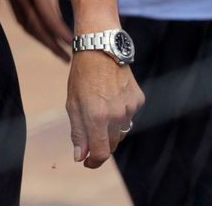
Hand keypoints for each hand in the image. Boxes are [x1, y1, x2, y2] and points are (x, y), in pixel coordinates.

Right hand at [3, 0, 71, 59]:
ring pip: (27, 26)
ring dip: (43, 40)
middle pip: (36, 27)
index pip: (47, 17)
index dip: (60, 33)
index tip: (74, 44)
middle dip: (52, 44)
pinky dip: (34, 30)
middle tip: (68, 58)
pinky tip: (46, 36)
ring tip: (60, 52)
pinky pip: (22, 19)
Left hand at [65, 49, 143, 167]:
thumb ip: (78, 132)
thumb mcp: (72, 103)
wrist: (101, 48)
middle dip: (100, 144)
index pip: (100, 153)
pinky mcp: (139, 99)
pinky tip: (112, 97)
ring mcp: (130, 107)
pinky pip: (130, 115)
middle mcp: (116, 114)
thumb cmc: (82, 75)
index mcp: (96, 116)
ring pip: (121, 131)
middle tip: (90, 135)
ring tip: (100, 109)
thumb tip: (80, 157)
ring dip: (111, 128)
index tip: (87, 162)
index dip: (93, 162)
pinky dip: (121, 113)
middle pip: (112, 145)